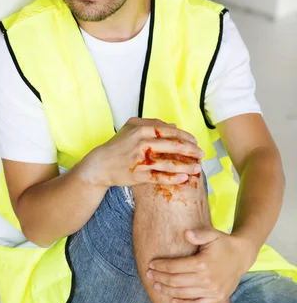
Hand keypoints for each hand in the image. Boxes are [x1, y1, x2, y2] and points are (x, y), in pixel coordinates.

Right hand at [82, 117, 203, 187]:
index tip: (195, 142)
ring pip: (169, 163)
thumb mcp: (131, 127)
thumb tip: (174, 126)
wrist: (101, 164)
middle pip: (173, 146)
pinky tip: (184, 178)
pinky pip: (159, 177)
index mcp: (142, 129)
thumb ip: (152, 123)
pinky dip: (173, 178)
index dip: (186, 137)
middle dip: (191, 151)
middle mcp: (142, 143)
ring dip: (186, 166)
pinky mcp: (138, 175)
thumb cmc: (118, 145)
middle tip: (201, 155)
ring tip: (197, 168)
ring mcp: (140, 160)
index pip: (170, 132)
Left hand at [147, 228, 254, 302]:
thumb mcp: (212, 234)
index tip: (151, 264)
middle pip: (175, 281)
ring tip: (156, 287)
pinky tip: (173, 302)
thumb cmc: (223, 243)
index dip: (161, 266)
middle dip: (160, 278)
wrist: (242, 255)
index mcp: (202, 263)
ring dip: (167, 291)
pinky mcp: (218, 298)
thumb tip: (185, 233)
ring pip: (183, 294)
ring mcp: (212, 291)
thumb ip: (198, 234)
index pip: (175, 267)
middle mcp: (207, 279)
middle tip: (149, 275)